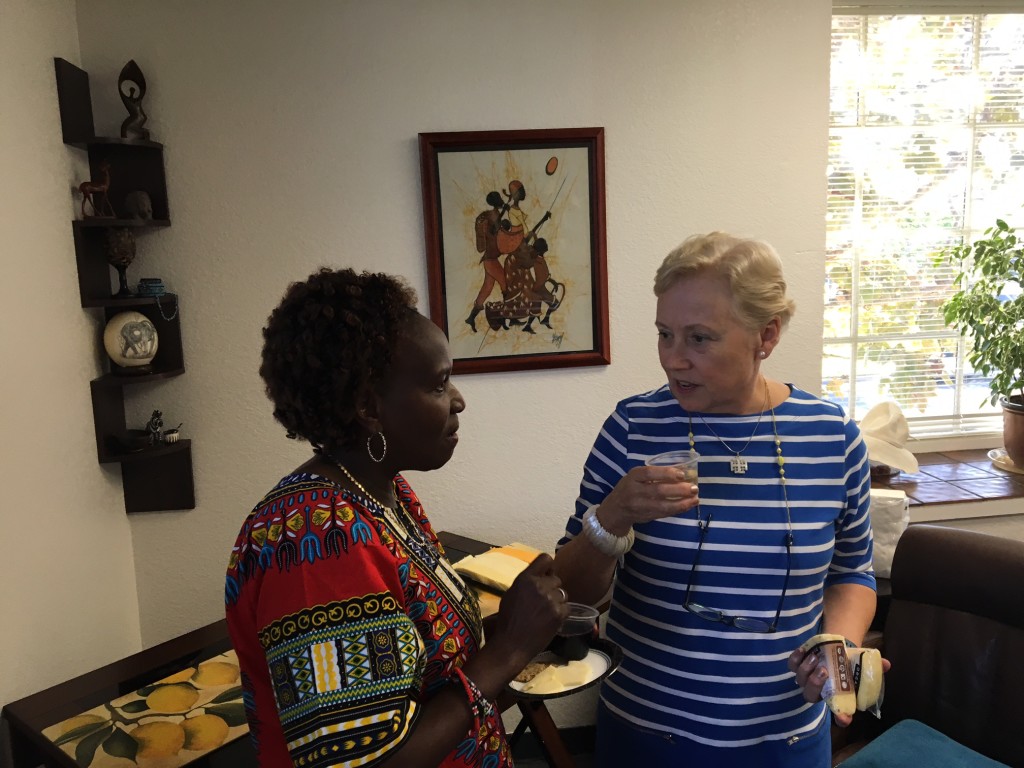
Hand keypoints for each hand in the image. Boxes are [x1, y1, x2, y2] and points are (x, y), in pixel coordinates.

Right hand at [488, 554, 567, 668]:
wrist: (512, 645)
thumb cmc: (507, 621)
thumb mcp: (512, 594)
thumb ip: (526, 583)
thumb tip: (540, 576)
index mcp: (525, 578)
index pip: (545, 559)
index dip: (548, 567)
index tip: (546, 575)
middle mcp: (539, 585)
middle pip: (556, 579)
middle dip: (552, 588)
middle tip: (543, 601)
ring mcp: (550, 599)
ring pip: (563, 593)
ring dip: (557, 601)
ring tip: (546, 613)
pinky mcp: (559, 613)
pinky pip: (567, 607)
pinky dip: (560, 614)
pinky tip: (550, 621)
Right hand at [597, 466, 698, 534]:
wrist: (615, 510)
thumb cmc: (630, 488)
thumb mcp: (635, 477)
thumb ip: (653, 474)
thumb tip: (682, 472)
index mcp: (632, 477)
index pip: (649, 473)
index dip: (666, 473)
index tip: (681, 474)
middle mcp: (634, 491)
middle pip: (658, 490)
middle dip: (679, 490)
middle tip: (694, 488)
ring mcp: (639, 506)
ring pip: (663, 505)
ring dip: (682, 503)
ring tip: (695, 499)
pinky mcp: (646, 517)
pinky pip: (664, 513)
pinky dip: (677, 510)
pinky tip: (688, 505)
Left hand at [787, 646, 890, 726]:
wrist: (837, 650)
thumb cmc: (849, 664)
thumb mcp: (862, 665)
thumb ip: (873, 667)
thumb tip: (887, 664)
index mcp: (837, 698)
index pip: (840, 715)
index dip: (842, 718)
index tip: (844, 718)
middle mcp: (820, 692)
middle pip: (811, 696)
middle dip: (816, 684)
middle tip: (825, 672)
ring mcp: (806, 679)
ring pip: (800, 680)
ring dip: (806, 670)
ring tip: (816, 658)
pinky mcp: (798, 665)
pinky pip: (792, 665)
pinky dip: (796, 659)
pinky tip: (804, 651)